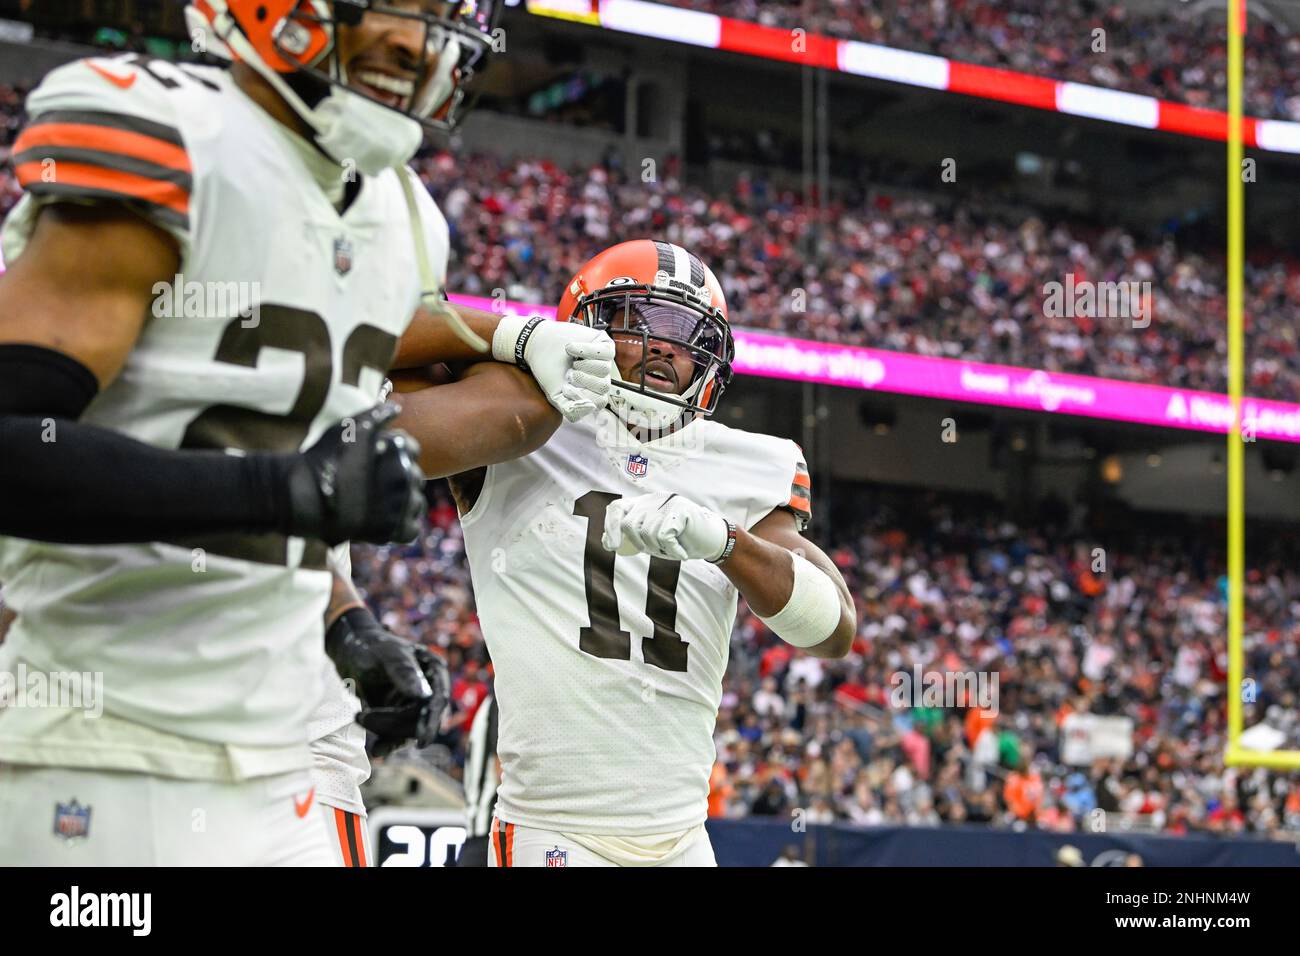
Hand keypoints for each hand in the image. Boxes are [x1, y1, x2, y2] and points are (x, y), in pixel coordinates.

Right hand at [281, 403, 425, 545]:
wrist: (302, 496)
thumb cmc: (322, 459)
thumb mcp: (347, 428)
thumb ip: (374, 416)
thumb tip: (396, 408)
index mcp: (398, 448)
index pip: (411, 448)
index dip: (393, 454)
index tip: (374, 462)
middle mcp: (404, 474)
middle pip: (413, 475)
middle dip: (396, 477)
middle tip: (369, 484)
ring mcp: (401, 503)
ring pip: (415, 501)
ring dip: (401, 501)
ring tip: (374, 502)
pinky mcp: (395, 529)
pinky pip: (411, 527)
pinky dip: (401, 524)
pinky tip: (381, 519)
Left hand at [326, 608, 450, 755]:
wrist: (350, 651)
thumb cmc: (371, 646)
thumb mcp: (387, 656)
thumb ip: (405, 673)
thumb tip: (424, 697)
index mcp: (434, 671)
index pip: (437, 701)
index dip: (430, 723)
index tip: (421, 742)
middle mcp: (429, 690)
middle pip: (421, 720)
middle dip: (394, 724)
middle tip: (362, 716)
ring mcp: (414, 705)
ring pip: (408, 731)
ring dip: (386, 731)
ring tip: (359, 718)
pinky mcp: (399, 716)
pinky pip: (397, 735)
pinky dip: (387, 743)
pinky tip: (376, 749)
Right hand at [494, 316, 614, 421]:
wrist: (539, 345)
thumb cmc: (549, 369)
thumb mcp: (556, 395)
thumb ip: (571, 410)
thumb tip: (591, 407)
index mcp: (592, 392)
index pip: (600, 401)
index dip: (583, 395)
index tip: (565, 387)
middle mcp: (601, 377)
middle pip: (604, 386)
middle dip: (582, 380)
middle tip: (568, 373)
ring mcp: (605, 361)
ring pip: (604, 369)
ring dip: (584, 365)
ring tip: (572, 361)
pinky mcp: (604, 344)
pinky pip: (605, 352)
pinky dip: (585, 350)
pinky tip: (571, 349)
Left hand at [602, 492, 729, 561]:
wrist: (712, 540)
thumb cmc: (680, 540)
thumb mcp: (651, 541)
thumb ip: (631, 538)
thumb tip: (606, 541)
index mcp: (643, 504)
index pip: (616, 507)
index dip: (610, 526)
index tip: (611, 546)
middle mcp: (652, 499)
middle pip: (629, 524)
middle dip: (640, 544)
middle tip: (658, 550)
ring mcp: (666, 502)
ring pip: (647, 533)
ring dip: (660, 549)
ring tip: (673, 549)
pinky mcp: (680, 510)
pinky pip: (664, 535)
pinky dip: (673, 550)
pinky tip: (682, 553)